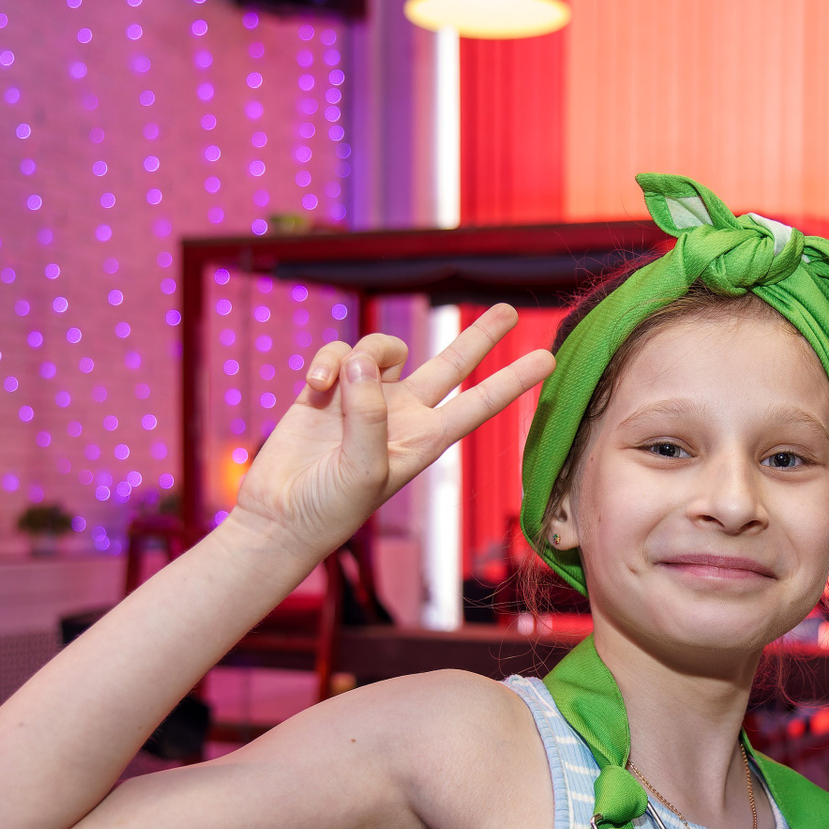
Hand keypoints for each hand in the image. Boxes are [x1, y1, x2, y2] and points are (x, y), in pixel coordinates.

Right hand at [230, 303, 554, 560]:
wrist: (280, 518)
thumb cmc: (331, 508)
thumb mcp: (363, 470)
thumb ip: (369, 415)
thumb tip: (362, 362)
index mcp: (425, 439)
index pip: (478, 404)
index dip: (512, 381)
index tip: (548, 360)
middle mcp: (402, 414)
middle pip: (450, 365)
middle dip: (479, 338)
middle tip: (508, 310)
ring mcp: (365, 399)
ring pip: (383, 349)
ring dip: (361, 353)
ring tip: (331, 384)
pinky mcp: (327, 391)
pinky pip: (337, 354)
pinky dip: (325, 362)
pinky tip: (312, 387)